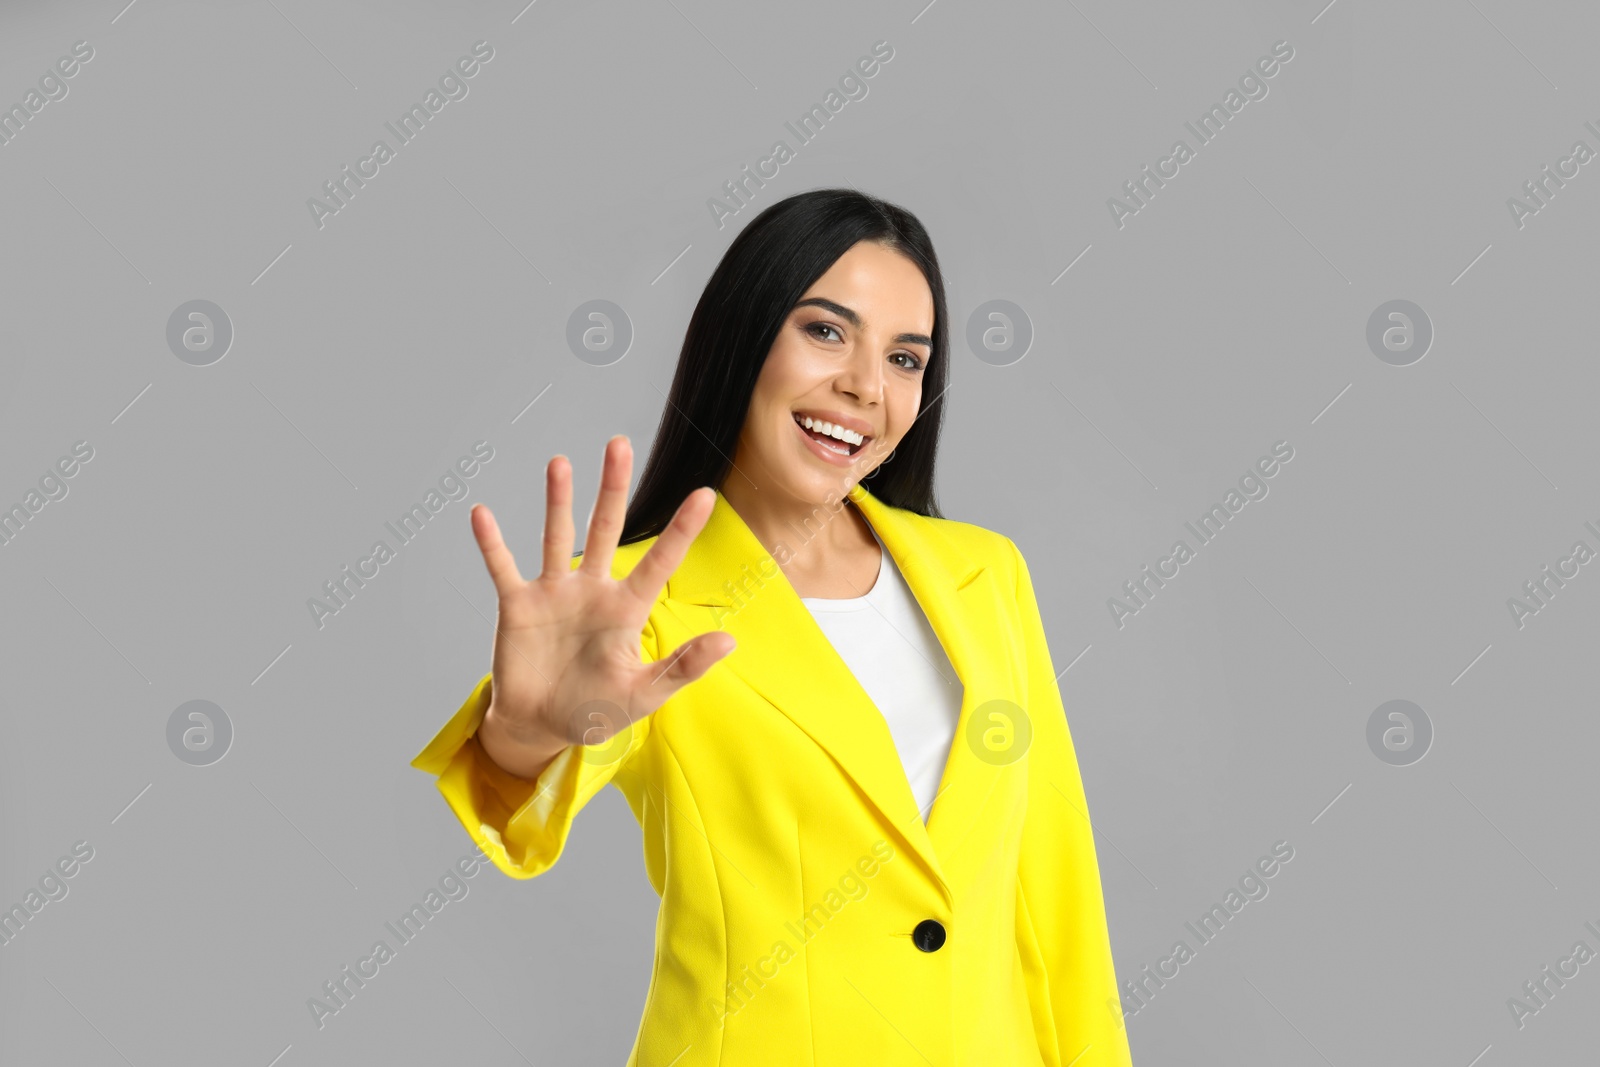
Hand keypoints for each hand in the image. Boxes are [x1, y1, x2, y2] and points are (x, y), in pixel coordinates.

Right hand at [470, 435, 735, 778]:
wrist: (541, 726)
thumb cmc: (596, 711)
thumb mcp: (644, 694)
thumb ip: (683, 667)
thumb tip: (729, 640)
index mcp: (626, 609)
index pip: (659, 562)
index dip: (681, 530)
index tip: (704, 495)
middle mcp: (591, 590)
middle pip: (606, 528)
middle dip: (612, 488)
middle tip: (619, 444)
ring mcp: (553, 594)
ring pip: (557, 536)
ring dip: (557, 500)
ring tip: (560, 463)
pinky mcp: (518, 605)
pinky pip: (503, 567)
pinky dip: (491, 543)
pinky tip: (481, 514)